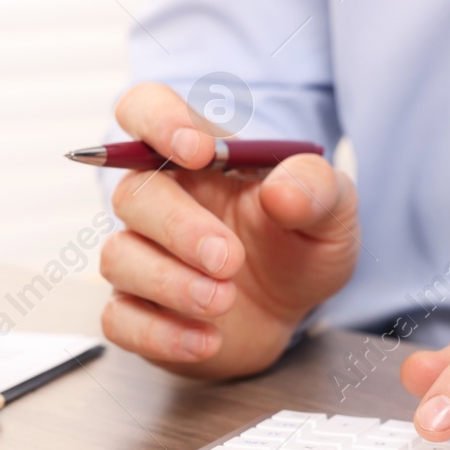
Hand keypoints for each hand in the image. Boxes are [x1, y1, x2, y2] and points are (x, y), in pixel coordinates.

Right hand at [99, 83, 360, 378]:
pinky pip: (118, 319)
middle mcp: (158, 202)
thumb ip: (317, 190)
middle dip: (179, 228)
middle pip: (132, 194)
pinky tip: (207, 339)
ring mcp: (141, 257)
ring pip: (118, 257)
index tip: (197, 152)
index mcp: (194, 158)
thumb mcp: (331, 214)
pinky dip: (161, 333)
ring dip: (170, 283)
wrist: (290, 314)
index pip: (144, 109)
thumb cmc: (298, 247)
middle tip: (229, 260)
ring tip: (224, 301)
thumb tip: (282, 190)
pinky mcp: (136, 311)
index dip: (157, 121)